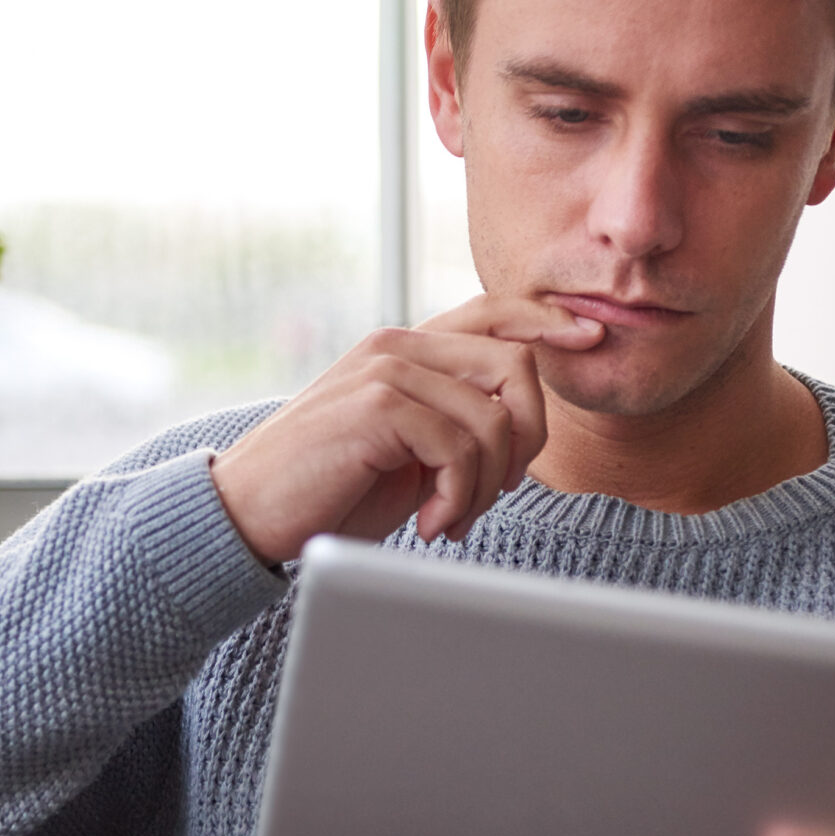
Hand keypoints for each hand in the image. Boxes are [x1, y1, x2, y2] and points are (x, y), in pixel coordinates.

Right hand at [208, 295, 601, 564]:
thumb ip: (451, 423)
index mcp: (405, 351)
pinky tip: (431, 523)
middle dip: (527, 440)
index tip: (587, 338)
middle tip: (494, 494)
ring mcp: (386, 371)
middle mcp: (397, 346)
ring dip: (486, 487)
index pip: (491, 312)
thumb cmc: (328, 489)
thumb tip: (518, 428)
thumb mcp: (405, 450)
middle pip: (514, 366)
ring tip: (450, 520)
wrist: (247, 513)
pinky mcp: (377, 405)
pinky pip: (462, 447)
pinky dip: (460, 497)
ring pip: (493, 420)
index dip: (545, 320)